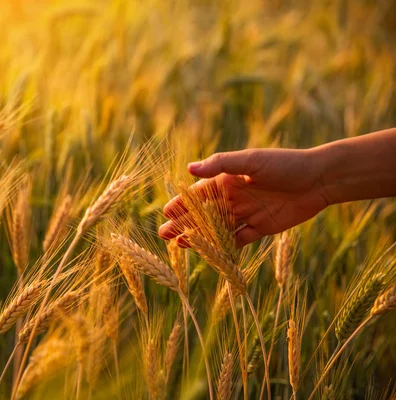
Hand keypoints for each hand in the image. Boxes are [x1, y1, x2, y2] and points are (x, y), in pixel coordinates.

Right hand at [158, 148, 330, 247]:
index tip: (165, 213)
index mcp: (229, 180)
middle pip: (204, 213)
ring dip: (199, 237)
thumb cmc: (285, 164)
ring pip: (217, 229)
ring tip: (180, 245)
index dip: (182, 203)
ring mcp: (247, 213)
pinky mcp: (261, 228)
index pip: (199, 193)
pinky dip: (224, 247)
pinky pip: (239, 240)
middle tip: (164, 235)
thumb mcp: (252, 160)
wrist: (320, 179)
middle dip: (184, 223)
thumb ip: (221, 164)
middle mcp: (235, 197)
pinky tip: (210, 254)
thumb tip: (189, 168)